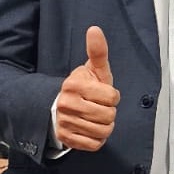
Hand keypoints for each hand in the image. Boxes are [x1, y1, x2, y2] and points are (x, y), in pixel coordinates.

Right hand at [54, 26, 119, 150]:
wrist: (60, 106)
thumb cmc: (85, 86)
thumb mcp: (93, 69)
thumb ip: (98, 51)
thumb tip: (94, 29)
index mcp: (74, 85)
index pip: (112, 97)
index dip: (113, 96)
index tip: (104, 94)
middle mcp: (66, 104)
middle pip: (109, 115)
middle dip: (110, 112)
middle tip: (101, 107)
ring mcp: (64, 123)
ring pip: (103, 131)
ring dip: (105, 126)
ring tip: (96, 118)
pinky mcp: (65, 138)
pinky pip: (94, 144)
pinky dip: (98, 139)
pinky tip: (92, 129)